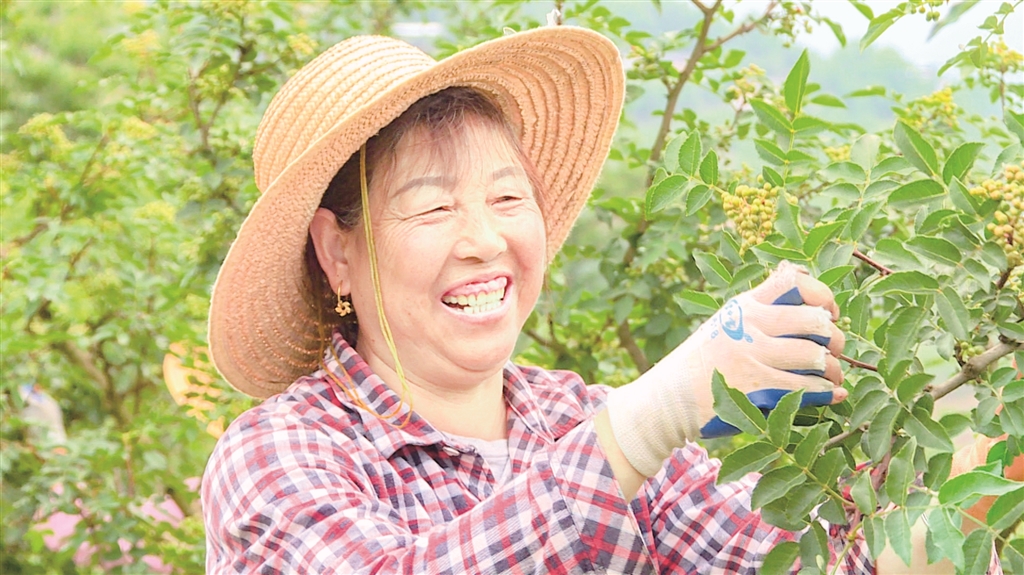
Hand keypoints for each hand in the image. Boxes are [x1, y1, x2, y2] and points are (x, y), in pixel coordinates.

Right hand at [607, 261, 846, 476]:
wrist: (670, 398)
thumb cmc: (703, 360)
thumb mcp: (726, 320)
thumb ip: (761, 301)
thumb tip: (796, 271)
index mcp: (744, 306)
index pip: (794, 283)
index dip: (823, 295)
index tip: (830, 313)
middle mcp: (749, 326)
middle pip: (815, 320)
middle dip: (836, 338)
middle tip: (835, 351)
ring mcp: (752, 357)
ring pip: (816, 356)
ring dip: (834, 369)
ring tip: (834, 377)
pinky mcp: (756, 389)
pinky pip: (806, 387)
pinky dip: (826, 392)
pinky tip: (832, 394)